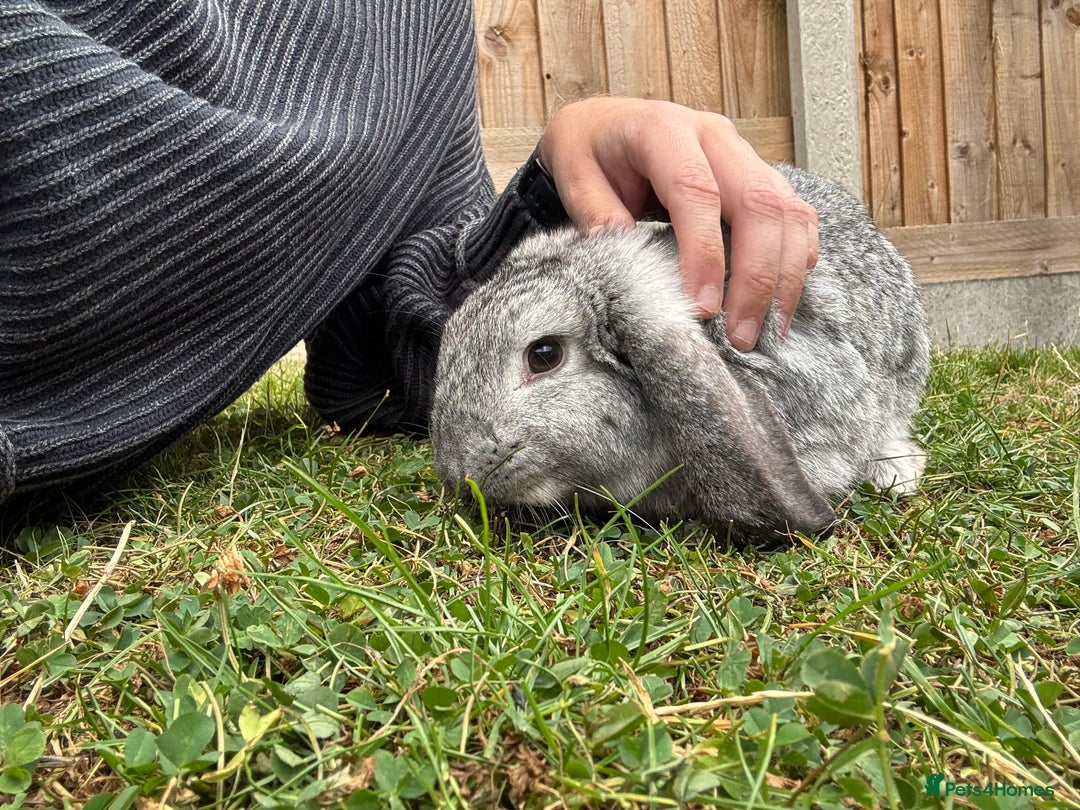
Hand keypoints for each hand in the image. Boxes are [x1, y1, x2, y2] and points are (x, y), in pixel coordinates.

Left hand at [539, 97, 817, 350]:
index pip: (696, 192)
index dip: (704, 253)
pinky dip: (796, 257)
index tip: (703, 307)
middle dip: (756, 275)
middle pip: (757, 203)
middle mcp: (713, 136)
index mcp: (663, 130)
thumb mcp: (574, 177)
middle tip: (741, 334)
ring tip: (768, 330)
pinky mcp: (758, 174)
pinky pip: (795, 214)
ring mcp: (742, 154)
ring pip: (786, 210)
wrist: (604, 124)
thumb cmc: (589, 152)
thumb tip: (625, 261)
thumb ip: (597, 215)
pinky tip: (783, 299)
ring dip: (784, 274)